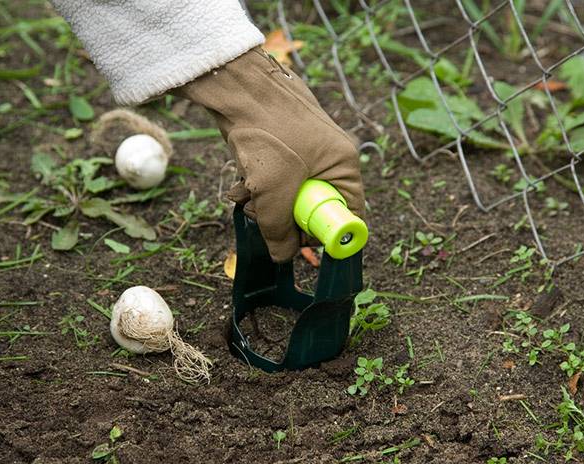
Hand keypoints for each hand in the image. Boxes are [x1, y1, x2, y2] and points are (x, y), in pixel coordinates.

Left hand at [172, 47, 364, 261]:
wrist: (236, 85)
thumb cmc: (266, 132)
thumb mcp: (273, 190)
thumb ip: (279, 230)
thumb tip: (283, 257)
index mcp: (343, 165)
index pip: (347, 214)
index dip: (323, 234)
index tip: (298, 243)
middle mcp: (329, 159)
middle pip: (312, 210)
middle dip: (282, 217)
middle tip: (263, 213)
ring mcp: (304, 153)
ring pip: (287, 198)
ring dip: (263, 203)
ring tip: (246, 192)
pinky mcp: (280, 149)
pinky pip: (273, 182)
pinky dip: (256, 186)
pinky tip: (240, 180)